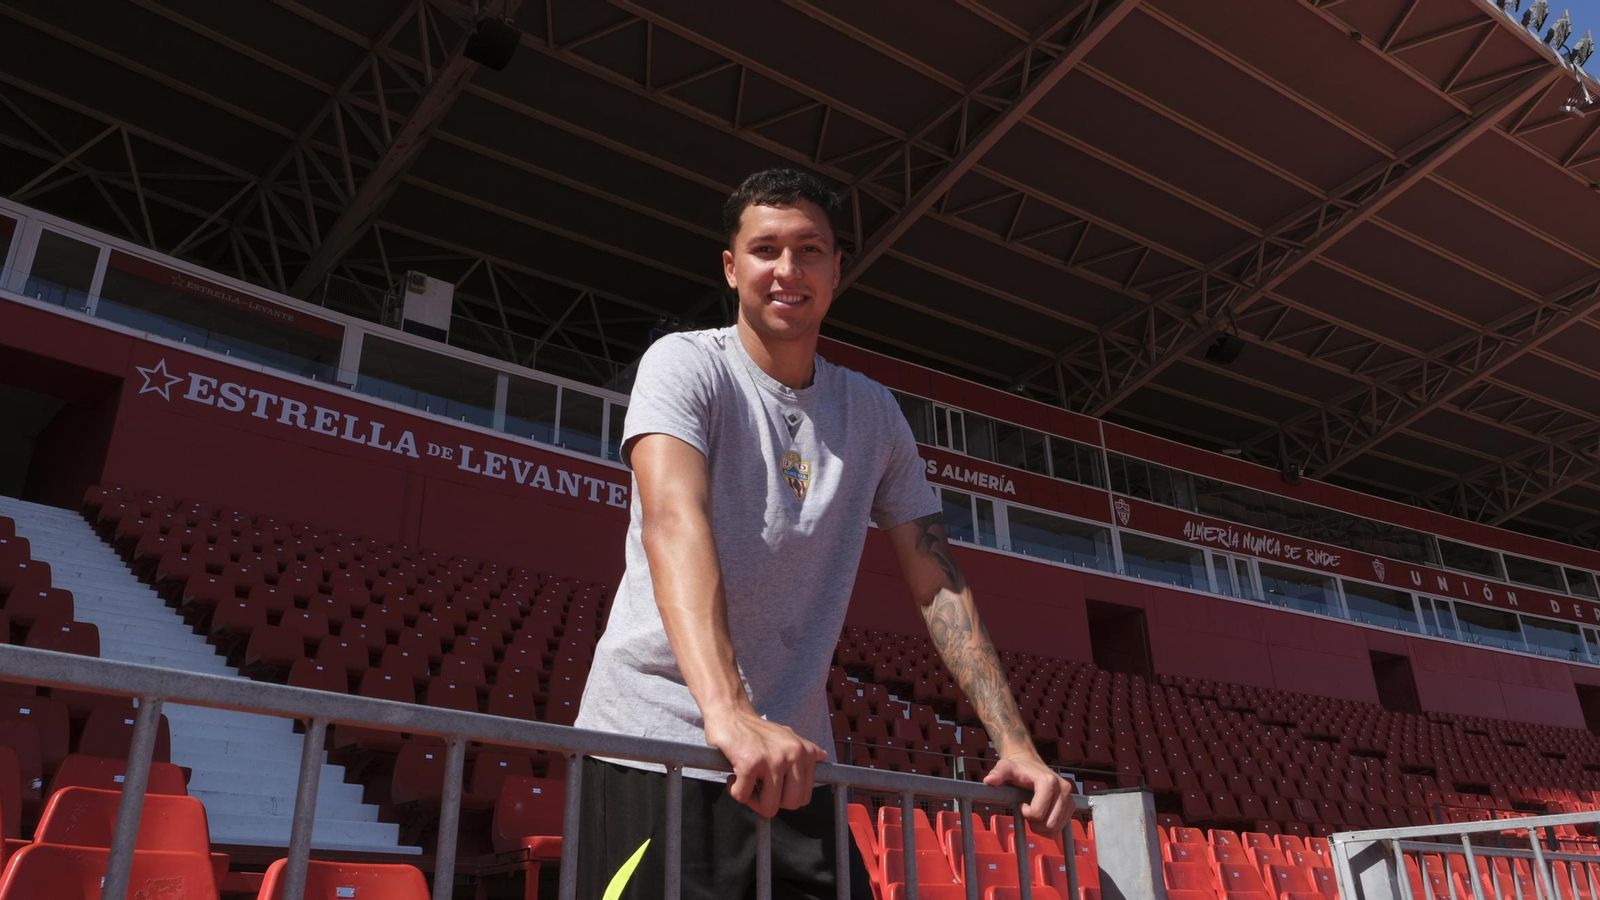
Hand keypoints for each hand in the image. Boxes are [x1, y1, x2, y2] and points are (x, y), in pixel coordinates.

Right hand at [705, 707, 827, 816]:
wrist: (730, 713)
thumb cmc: (756, 730)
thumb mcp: (786, 736)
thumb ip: (804, 749)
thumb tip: (822, 756)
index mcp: (804, 752)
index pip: (804, 796)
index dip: (786, 798)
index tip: (773, 787)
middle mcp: (793, 755)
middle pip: (791, 804)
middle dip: (772, 802)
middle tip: (758, 788)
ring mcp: (773, 759)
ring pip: (769, 806)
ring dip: (752, 799)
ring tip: (745, 782)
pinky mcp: (751, 763)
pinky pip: (743, 796)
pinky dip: (735, 790)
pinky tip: (734, 776)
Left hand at [983, 753, 1073, 834]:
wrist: (1029, 764)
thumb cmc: (1016, 768)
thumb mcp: (1004, 768)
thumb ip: (998, 774)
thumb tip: (989, 780)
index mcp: (1050, 782)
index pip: (1038, 814)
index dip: (1026, 813)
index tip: (1021, 803)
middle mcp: (1064, 789)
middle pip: (1049, 825)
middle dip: (1034, 823)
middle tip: (1027, 811)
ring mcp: (1070, 798)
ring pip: (1055, 829)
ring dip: (1041, 827)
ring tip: (1034, 812)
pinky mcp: (1071, 806)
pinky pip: (1060, 829)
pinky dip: (1048, 828)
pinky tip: (1042, 815)